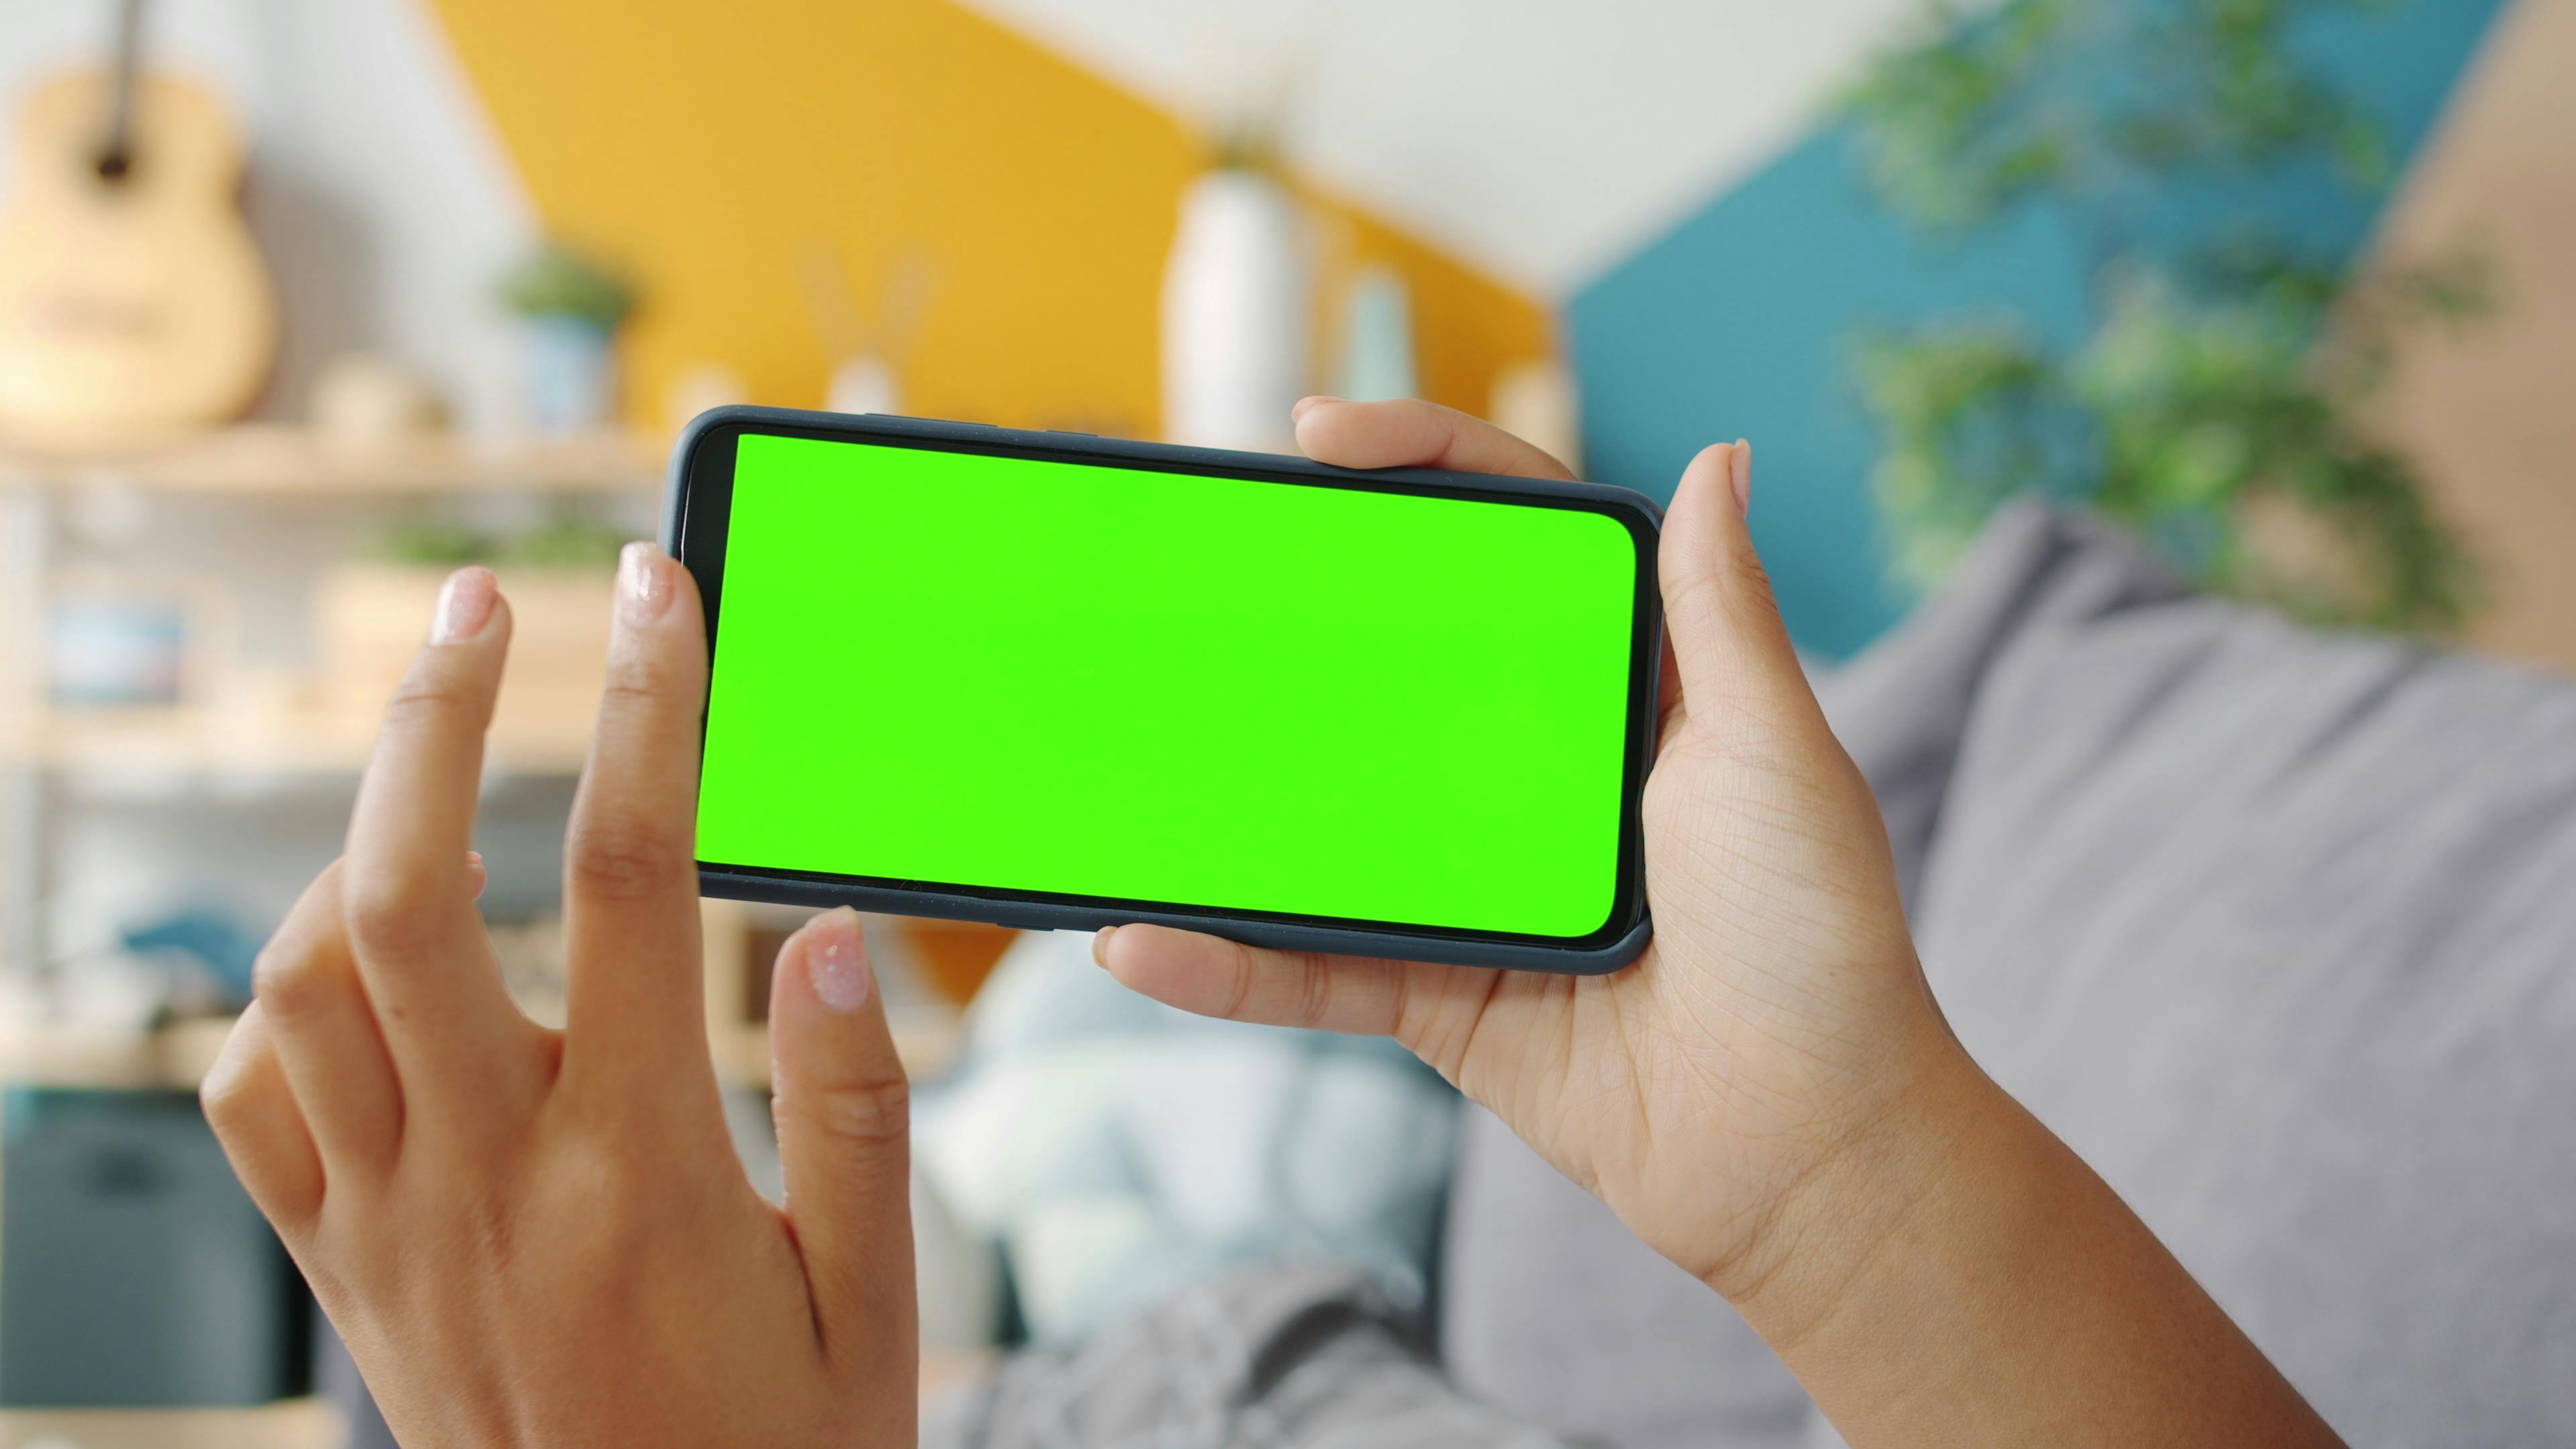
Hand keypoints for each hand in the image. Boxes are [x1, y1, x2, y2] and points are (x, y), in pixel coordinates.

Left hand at [200, 549, 917, 1447]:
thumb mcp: (878, 1303)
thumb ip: (856, 1109)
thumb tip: (814, 929)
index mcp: (641, 1172)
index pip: (631, 879)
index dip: (643, 706)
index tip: (651, 593)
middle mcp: (492, 1179)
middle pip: (407, 894)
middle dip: (432, 717)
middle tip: (478, 607)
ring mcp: (394, 1227)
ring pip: (301, 984)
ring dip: (355, 843)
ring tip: (439, 776)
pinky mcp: (345, 1273)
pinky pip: (250, 1106)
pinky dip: (282, 1000)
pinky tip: (363, 964)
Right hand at [1095, 398, 1952, 1309]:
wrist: (1811, 1147)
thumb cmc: (1817, 939)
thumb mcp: (1771, 752)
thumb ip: (1722, 612)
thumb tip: (1721, 455)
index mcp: (1621, 690)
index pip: (1512, 544)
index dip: (1423, 469)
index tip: (1322, 436)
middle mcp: (1537, 773)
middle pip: (1394, 660)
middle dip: (1295, 605)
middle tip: (1196, 555)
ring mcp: (1476, 884)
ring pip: (1327, 816)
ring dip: (1228, 786)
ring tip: (1129, 732)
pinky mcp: (1439, 996)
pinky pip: (1311, 971)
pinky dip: (1227, 962)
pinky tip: (1142, 937)